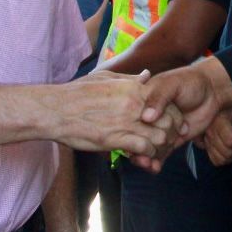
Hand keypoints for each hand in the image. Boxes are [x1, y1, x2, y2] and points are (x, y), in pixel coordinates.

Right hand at [54, 71, 182, 156]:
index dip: (174, 113)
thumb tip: (147, 75)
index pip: (167, 101)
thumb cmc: (78, 93)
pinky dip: (148, 155)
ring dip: (161, 146)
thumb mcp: (106, 78)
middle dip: (173, 132)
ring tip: (157, 151)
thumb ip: (130, 79)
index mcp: (133, 88)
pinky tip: (143, 156)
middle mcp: (134, 104)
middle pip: (170, 119)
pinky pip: (144, 149)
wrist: (56, 110)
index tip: (173, 122)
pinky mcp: (116, 139)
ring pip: (161, 136)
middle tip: (170, 140)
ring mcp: (126, 121)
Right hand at [135, 57, 231, 167]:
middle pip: (137, 135)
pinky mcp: (170, 140)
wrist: (212, 92)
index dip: (129, 128)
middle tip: (140, 154)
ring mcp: (159, 129)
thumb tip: (146, 117)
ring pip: (147, 147)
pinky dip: (156, 162)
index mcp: (143, 100)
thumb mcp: (172, 84)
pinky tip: (154, 168)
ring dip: (145, 157)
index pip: (130, 116)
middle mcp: (149, 117)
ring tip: (146, 163)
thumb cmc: (189, 82)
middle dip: (137, 147)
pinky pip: (160, 154)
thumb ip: (159, 98)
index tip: (127, 137)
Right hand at [201, 106, 231, 165]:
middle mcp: (211, 133)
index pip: (231, 142)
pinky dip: (223, 159)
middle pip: (226, 153)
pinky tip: (229, 151)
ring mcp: (207, 140)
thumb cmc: (230, 107)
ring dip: (231, 157)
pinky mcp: (206, 145)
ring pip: (220, 159)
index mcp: (219, 123)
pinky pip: (214, 159)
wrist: (215, 103)